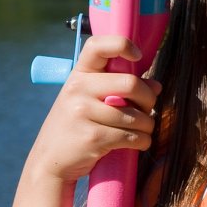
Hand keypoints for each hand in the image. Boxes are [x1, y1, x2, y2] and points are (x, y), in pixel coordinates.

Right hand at [29, 36, 160, 182]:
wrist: (49, 161)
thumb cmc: (77, 127)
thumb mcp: (89, 101)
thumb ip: (120, 89)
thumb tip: (156, 85)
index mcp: (79, 75)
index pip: (98, 46)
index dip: (122, 45)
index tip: (137, 56)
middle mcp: (78, 89)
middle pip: (131, 84)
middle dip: (149, 100)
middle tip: (146, 110)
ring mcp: (82, 112)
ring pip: (137, 116)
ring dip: (147, 127)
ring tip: (141, 131)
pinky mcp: (92, 137)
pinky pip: (133, 136)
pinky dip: (143, 142)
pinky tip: (138, 143)